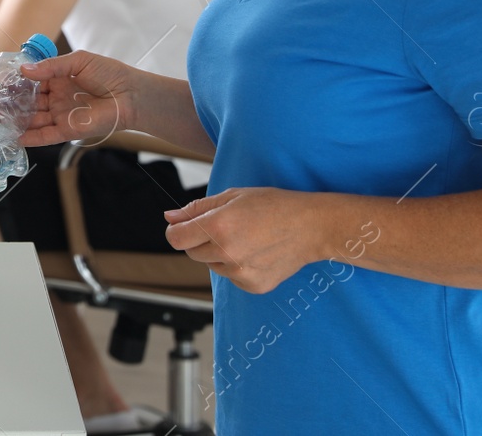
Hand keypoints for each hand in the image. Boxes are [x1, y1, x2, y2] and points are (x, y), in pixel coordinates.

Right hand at [15, 49, 144, 147]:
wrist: (131, 95)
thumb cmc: (110, 73)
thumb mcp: (78, 61)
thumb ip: (50, 66)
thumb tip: (24, 70)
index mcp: (58, 79)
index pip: (31, 82)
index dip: (15, 82)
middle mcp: (57, 98)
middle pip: (28, 102)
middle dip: (9, 102)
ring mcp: (61, 115)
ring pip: (33, 119)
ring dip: (15, 120)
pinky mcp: (67, 131)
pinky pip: (45, 136)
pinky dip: (31, 138)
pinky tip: (15, 137)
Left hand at [163, 187, 326, 293]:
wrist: (311, 227)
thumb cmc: (273, 206)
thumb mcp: (232, 196)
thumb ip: (197, 208)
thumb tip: (170, 217)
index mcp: (218, 226)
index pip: (176, 238)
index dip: (176, 230)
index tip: (182, 226)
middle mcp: (226, 253)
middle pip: (191, 253)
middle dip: (200, 240)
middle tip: (225, 227)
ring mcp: (240, 273)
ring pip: (212, 265)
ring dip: (219, 253)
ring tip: (246, 238)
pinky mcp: (253, 285)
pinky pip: (231, 277)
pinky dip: (237, 266)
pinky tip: (256, 252)